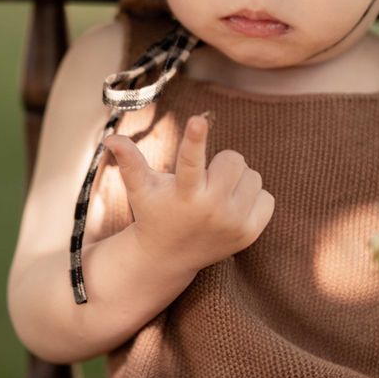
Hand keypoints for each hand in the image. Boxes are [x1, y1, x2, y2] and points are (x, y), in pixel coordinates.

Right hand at [102, 114, 274, 274]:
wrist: (169, 258)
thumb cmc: (155, 213)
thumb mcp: (141, 189)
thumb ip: (130, 161)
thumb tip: (111, 138)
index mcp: (183, 194)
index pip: (190, 162)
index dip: (194, 139)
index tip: (198, 119)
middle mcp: (210, 210)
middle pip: (234, 159)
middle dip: (221, 163)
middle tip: (207, 178)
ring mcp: (233, 224)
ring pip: (253, 176)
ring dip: (237, 180)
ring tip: (217, 194)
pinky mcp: (251, 234)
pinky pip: (267, 197)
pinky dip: (252, 198)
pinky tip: (232, 208)